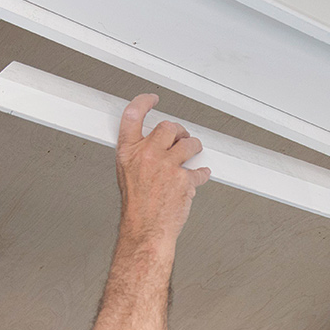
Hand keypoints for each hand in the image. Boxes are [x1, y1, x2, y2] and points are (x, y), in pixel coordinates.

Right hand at [114, 93, 210, 245]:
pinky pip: (199, 170)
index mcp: (129, 153)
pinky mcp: (183, 179)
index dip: (143, 102)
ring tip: (193, 153)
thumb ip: (138, 155)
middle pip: (168, 127)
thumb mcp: (127, 174)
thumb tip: (152, 144)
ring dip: (194, 147)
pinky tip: (201, 176)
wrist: (145, 231)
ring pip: (189, 144)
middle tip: (182, 136)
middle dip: (178, 131)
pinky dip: (202, 174)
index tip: (151, 99)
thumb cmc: (136, 208)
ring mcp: (166, 166)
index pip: (133, 115)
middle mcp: (147, 155)